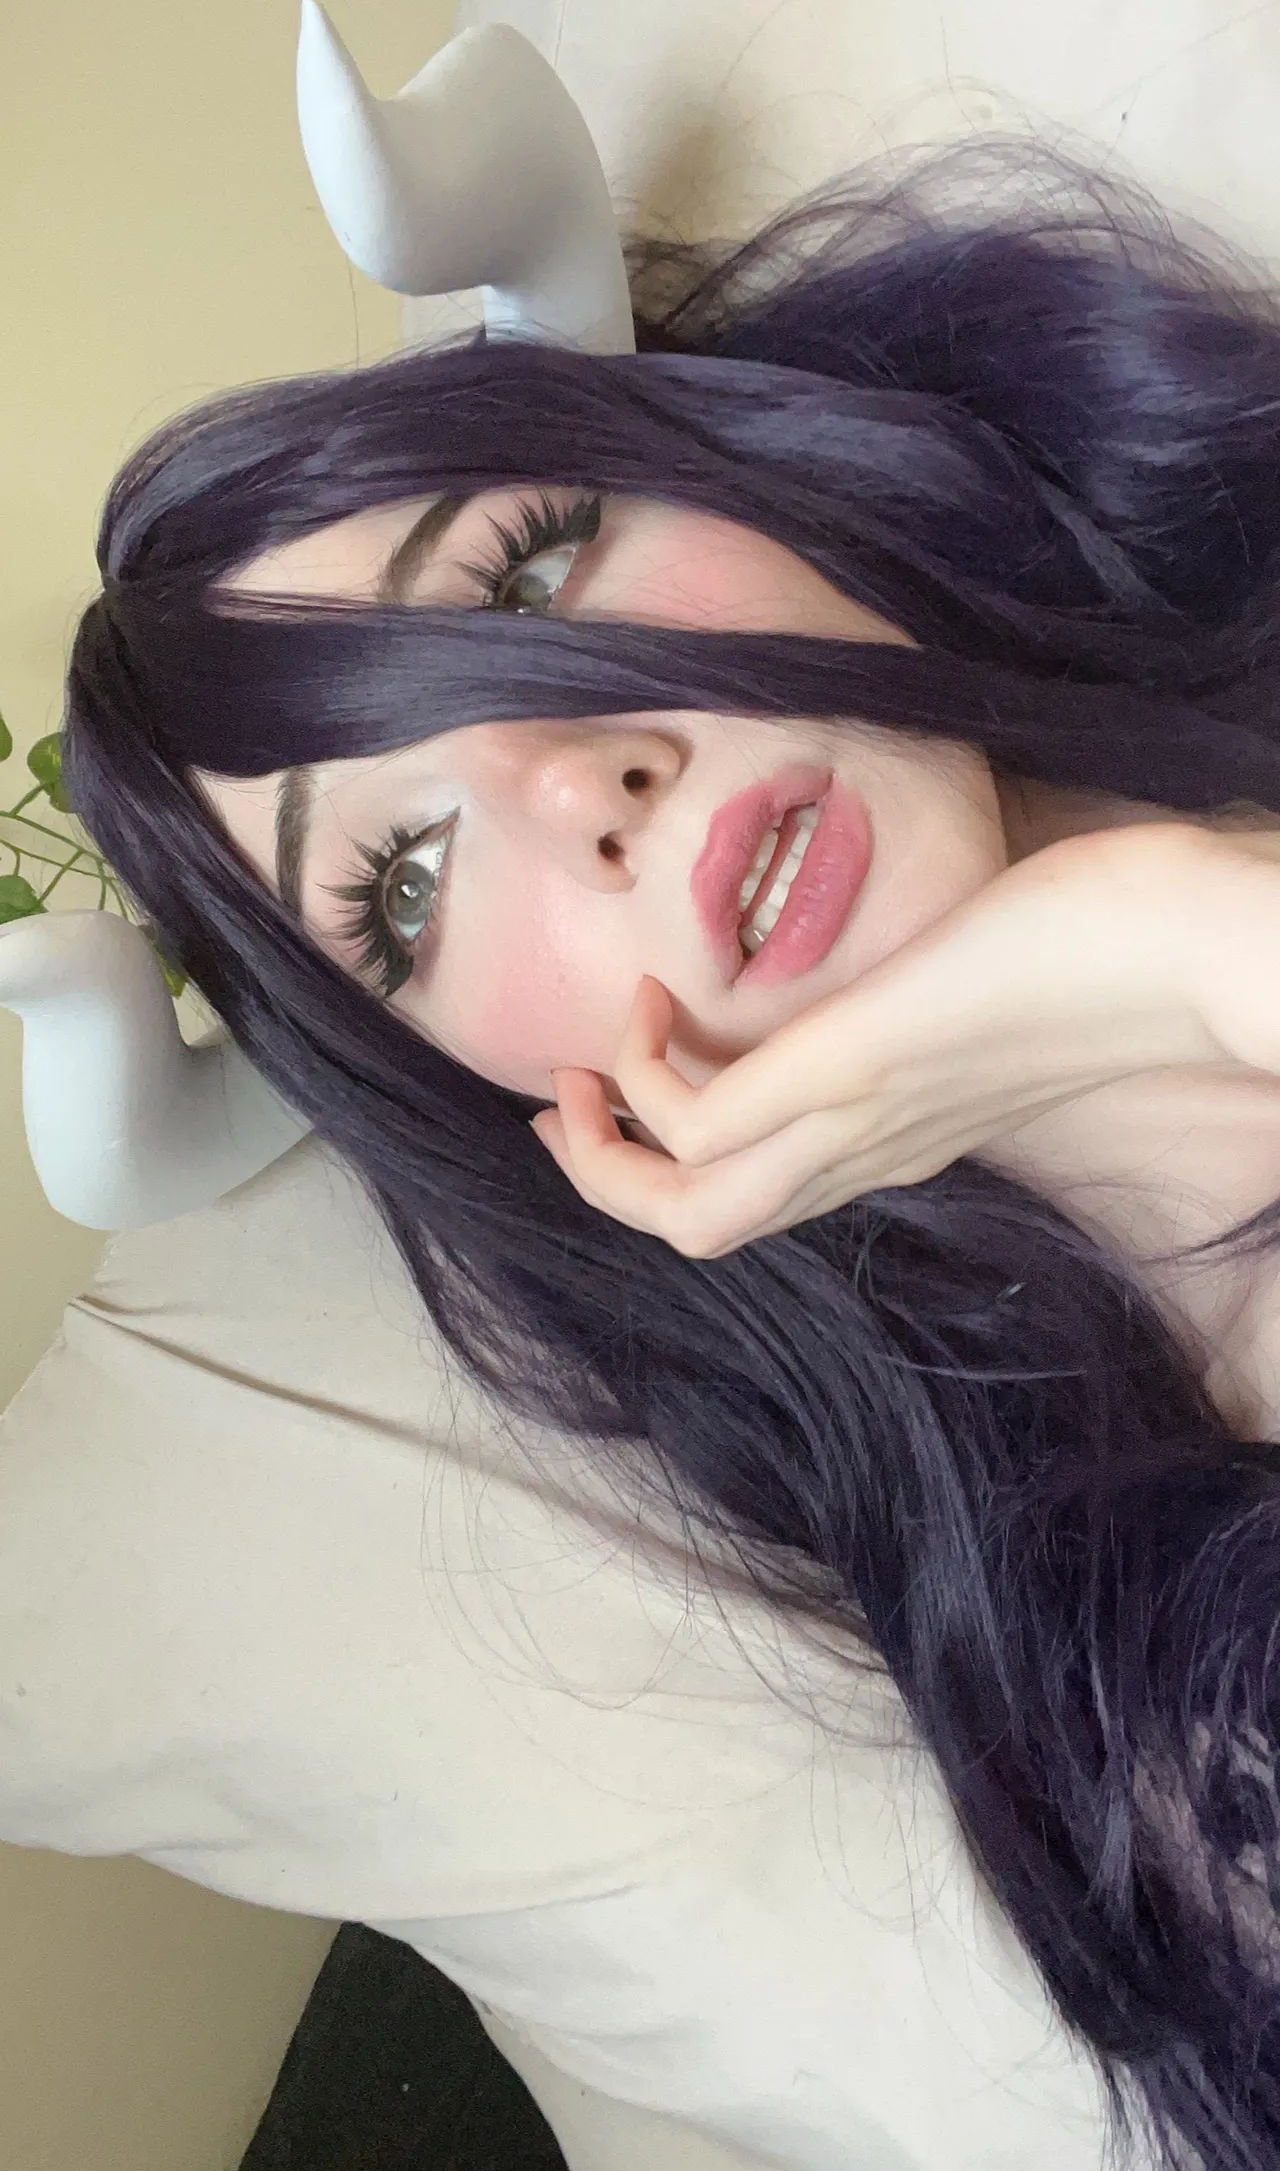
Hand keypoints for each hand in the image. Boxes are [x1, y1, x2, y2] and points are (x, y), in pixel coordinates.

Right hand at [530, 821, 1279, 1257]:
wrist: (1199, 953)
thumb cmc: (1124, 940)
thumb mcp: (1002, 974)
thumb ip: (944, 989)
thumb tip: (924, 961)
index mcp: (904, 1134)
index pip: (764, 1189)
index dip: (674, 1154)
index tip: (640, 1065)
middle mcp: (873, 1148)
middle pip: (705, 1230)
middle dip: (611, 1178)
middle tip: (567, 1103)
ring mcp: (859, 1114)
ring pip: (693, 1209)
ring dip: (607, 1151)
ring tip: (583, 1068)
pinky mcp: (852, 1066)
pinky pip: (704, 1121)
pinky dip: (647, 1076)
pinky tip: (652, 1001)